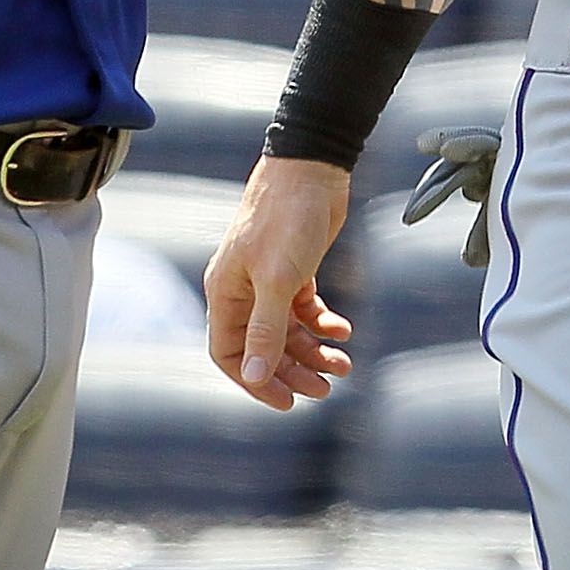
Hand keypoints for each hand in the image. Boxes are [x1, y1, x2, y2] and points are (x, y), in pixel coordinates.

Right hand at [204, 157, 356, 412]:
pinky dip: (324, 323)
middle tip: (326, 390)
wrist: (313, 168)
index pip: (229, 355)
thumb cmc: (286, 219)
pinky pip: (305, 309)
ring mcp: (269, 279)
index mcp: (225, 293)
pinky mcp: (295, 268)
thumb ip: (266, 329)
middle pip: (263, 347)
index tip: (288, 401)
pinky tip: (344, 329)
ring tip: (344, 364)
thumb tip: (254, 375)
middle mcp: (243, 290)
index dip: (255, 381)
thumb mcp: (278, 280)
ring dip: (314, 351)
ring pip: (288, 331)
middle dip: (293, 371)